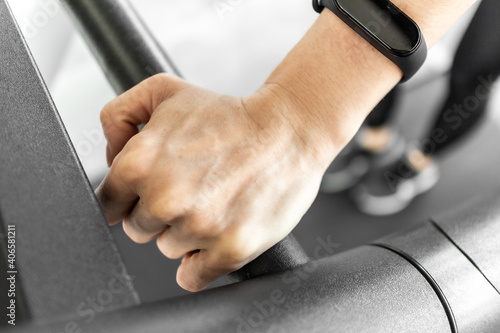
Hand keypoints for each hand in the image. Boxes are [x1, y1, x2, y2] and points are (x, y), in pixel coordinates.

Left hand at [96, 74, 332, 291]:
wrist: (288, 129)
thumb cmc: (231, 115)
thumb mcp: (164, 90)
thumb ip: (118, 116)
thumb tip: (110, 156)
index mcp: (140, 163)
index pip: (109, 204)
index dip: (132, 196)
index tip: (152, 190)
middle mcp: (165, 198)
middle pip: (139, 229)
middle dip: (159, 213)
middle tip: (191, 190)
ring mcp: (198, 227)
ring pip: (168, 249)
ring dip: (185, 233)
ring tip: (214, 202)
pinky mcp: (230, 249)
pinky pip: (192, 278)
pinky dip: (200, 263)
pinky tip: (215, 235)